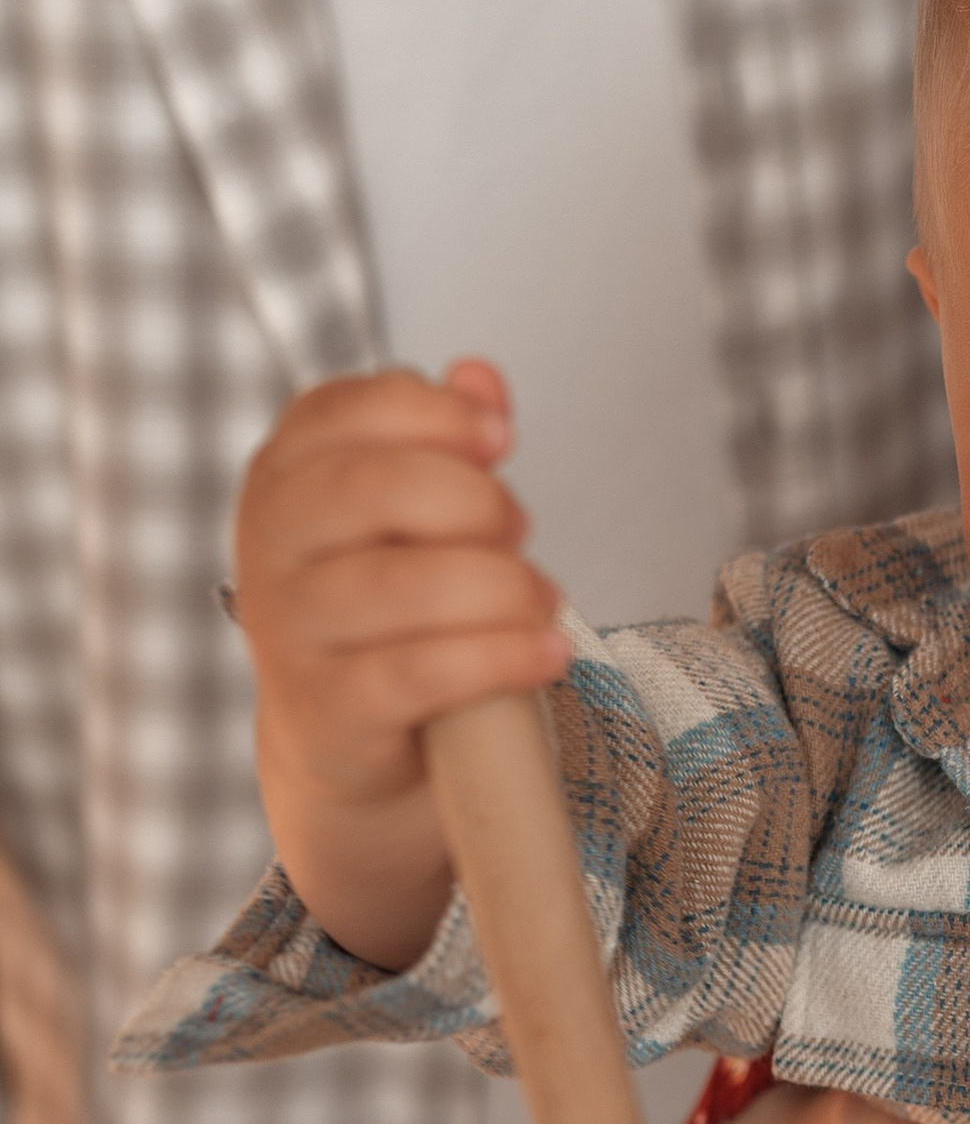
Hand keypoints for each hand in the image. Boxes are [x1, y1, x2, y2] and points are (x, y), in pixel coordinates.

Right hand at [234, 358, 565, 966]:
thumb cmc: (391, 612)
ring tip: (545, 601)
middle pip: (369, 488)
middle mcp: (269, 542)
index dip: (435, 414)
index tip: (501, 437)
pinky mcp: (323, 710)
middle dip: (471, 502)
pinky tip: (546, 652)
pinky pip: (413, 673)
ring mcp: (286, 629)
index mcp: (286, 472)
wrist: (353, 748)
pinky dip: (494, 659)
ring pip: (393, 585)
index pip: (347, 410)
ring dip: (495, 587)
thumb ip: (447, 441)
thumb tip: (480, 375)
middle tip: (519, 530)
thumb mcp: (416, 517)